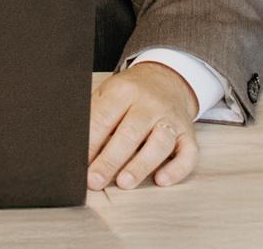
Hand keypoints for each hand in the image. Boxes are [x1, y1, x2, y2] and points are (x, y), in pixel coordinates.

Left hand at [87, 63, 198, 191]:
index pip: (104, 118)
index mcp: (125, 91)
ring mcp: (171, 119)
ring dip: (141, 165)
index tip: (79, 163)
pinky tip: (161, 180)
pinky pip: (188, 153)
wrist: (167, 79)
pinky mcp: (188, 134)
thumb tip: (74, 145)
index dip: (90, 142)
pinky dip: (177, 169)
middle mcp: (150, 104)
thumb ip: (93, 115)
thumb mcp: (108, 93)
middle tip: (94, 180)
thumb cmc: (131, 93)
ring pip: (159, 143)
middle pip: (130, 133)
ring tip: (124, 182)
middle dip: (110, 159)